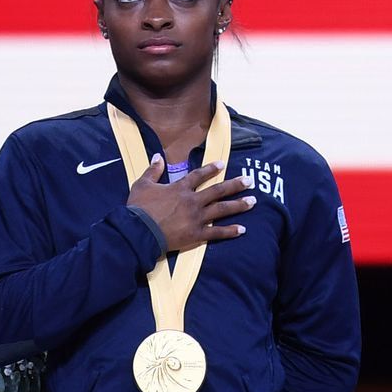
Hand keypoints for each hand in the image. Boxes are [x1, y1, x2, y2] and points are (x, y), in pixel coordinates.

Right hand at [126, 156, 255, 253]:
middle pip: (217, 191)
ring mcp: (196, 218)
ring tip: (253, 201)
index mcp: (180, 188)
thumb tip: (158, 156)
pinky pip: (217, 233)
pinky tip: (242, 229)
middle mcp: (192, 201)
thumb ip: (152, 170)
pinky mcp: (196, 235)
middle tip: (250, 181)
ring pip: (221, 209)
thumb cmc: (139, 208)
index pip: (199, 175)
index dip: (211, 169)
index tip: (222, 164)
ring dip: (238, 205)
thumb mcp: (142, 185)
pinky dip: (230, 231)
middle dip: (235, 185)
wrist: (139, 232)